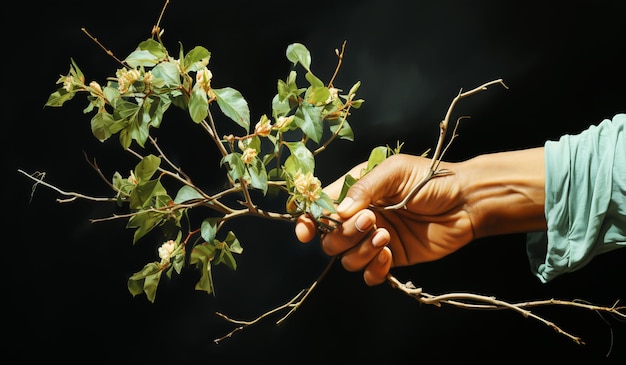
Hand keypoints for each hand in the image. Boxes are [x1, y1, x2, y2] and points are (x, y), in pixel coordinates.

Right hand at [295, 153, 473, 284]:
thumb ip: (364, 187)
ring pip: (347, 259)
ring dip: (360, 251)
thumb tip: (338, 211)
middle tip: (372, 220)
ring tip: (386, 237)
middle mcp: (361, 217)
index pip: (321, 209)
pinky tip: (388, 255)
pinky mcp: (391, 258)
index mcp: (356, 192)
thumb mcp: (395, 171)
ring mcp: (375, 240)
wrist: (466, 201)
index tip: (306, 231)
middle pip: (330, 239)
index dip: (309, 221)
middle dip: (344, 235)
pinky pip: (369, 274)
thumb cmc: (431, 178)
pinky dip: (373, 269)